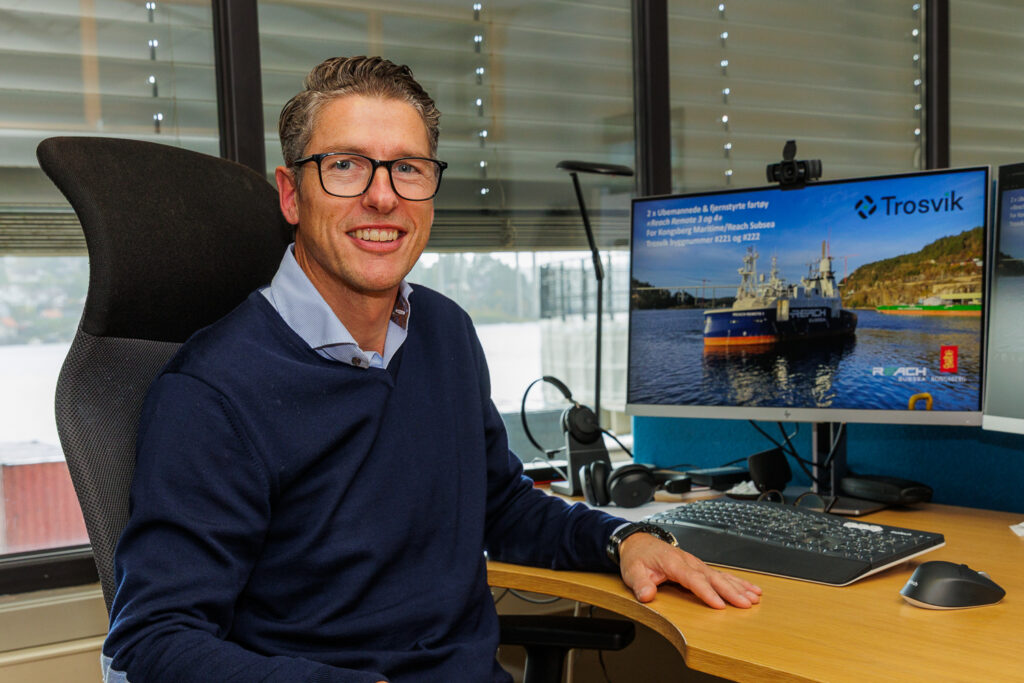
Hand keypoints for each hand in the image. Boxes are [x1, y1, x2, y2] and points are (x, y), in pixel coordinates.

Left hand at [617, 532, 761, 608]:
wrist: (638, 542)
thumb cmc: (637, 557)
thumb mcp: (632, 571)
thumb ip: (640, 584)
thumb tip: (647, 595)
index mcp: (673, 563)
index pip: (693, 579)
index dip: (707, 592)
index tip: (719, 604)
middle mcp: (688, 562)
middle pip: (713, 577)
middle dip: (731, 591)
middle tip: (746, 604)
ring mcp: (695, 564)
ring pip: (720, 576)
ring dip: (738, 587)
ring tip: (755, 598)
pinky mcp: (698, 567)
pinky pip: (720, 574)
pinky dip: (736, 581)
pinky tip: (749, 589)